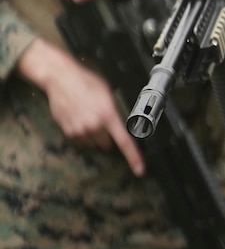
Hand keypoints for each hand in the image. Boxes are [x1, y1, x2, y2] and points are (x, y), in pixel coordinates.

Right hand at [17, 38, 144, 175]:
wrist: (61, 78)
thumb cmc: (85, 81)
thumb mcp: (107, 92)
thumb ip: (114, 110)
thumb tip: (119, 122)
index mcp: (108, 115)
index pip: (124, 142)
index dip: (134, 157)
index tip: (139, 169)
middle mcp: (95, 126)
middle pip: (108, 144)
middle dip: (108, 137)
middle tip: (103, 122)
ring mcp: (81, 131)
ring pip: (94, 144)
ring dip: (95, 136)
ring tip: (89, 117)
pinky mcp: (69, 133)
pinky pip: (81, 141)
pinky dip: (82, 135)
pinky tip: (80, 119)